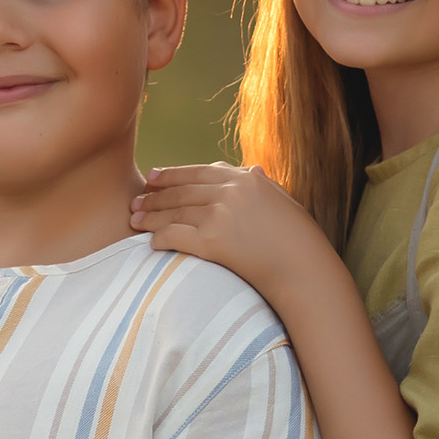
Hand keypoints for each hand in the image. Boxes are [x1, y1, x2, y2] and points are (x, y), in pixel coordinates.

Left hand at [131, 163, 330, 294]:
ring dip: (150, 216)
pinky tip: (150, 242)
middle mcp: (230, 192)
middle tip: (135, 201)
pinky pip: (176, 236)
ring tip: (134, 220)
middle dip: (154, 196)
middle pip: (181, 191)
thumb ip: (261, 184)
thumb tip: (251, 169)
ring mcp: (220, 215)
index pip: (199, 172)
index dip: (172, 174)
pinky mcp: (213, 241)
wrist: (305, 268)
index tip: (153, 178)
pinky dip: (159, 237)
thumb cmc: (299, 240)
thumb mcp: (282, 201)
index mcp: (246, 178)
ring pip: (174, 212)